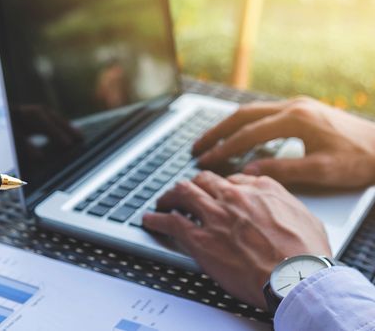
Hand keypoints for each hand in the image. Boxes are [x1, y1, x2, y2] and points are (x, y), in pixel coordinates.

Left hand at [143, 171, 330, 308]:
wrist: (296, 277)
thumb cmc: (306, 254)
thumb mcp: (304, 216)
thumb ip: (284, 202)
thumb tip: (274, 199)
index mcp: (260, 189)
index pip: (230, 179)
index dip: (219, 186)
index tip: (215, 193)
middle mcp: (233, 196)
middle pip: (202, 180)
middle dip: (192, 185)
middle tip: (184, 193)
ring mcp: (214, 215)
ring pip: (182, 193)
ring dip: (169, 196)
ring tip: (162, 202)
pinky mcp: (200, 238)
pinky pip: (170, 222)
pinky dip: (156, 219)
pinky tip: (149, 220)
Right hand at [193, 97, 374, 187]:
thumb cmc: (360, 161)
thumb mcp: (322, 170)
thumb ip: (282, 170)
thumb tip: (247, 171)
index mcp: (296, 119)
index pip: (249, 134)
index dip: (224, 149)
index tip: (206, 161)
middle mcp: (293, 106)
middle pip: (243, 115)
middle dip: (217, 131)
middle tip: (197, 147)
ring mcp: (297, 105)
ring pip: (251, 111)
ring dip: (228, 126)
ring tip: (210, 141)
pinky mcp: (302, 109)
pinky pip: (264, 114)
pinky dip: (245, 125)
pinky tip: (239, 136)